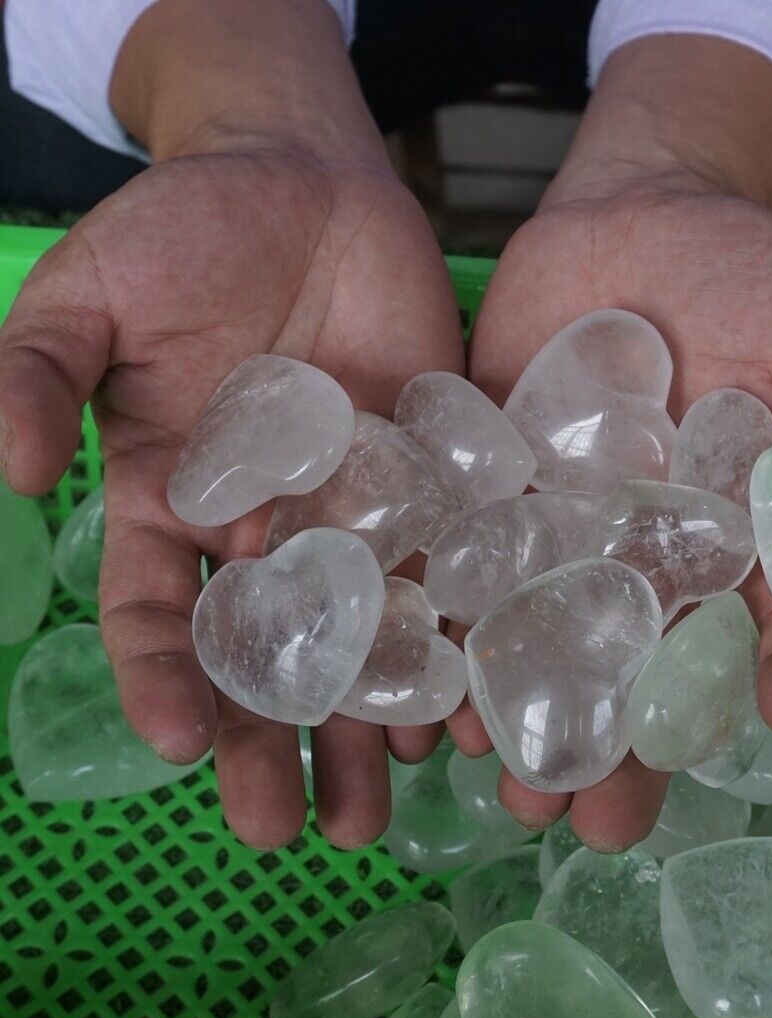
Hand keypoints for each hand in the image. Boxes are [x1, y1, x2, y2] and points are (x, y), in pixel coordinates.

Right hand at [0, 0, 463, 848]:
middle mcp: (270, 526)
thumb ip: (38, 376)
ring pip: (368, 634)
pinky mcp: (435, 473)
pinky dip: (459, 631)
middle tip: (306, 832)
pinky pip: (447, 563)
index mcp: (178, 503)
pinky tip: (473, 699)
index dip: (169, 680)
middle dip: (285, 742)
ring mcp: (358, 507)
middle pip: (277, 656)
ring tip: (392, 801)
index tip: (179, 748)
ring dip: (379, 719)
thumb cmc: (184, 230)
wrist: (305, 179)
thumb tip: (9, 474)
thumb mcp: (89, 297)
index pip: (165, 614)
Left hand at [451, 36, 771, 849]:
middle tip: (604, 824)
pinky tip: (430, 691)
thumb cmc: (745, 271)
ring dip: (527, 715)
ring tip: (506, 791)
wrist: (634, 210)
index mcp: (739, 529)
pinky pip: (468, 567)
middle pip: (642, 659)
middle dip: (628, 741)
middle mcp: (647, 550)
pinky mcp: (490, 491)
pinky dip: (449, 627)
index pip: (769, 615)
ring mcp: (563, 528)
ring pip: (548, 636)